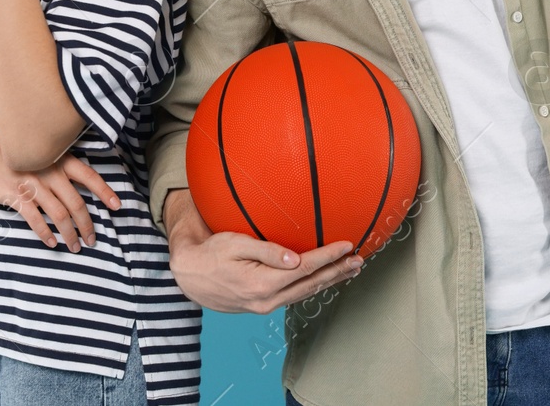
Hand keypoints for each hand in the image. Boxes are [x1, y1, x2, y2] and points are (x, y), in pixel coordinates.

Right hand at [0, 141, 121, 252]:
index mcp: (60, 160)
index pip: (90, 177)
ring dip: (69, 234)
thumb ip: (61, 171)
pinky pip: (35, 219)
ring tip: (74, 246)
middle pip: (76, 203)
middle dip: (87, 225)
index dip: (105, 192)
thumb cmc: (17, 158)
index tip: (117, 206)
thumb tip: (79, 192)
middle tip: (92, 239)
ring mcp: (34, 184)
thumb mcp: (43, 157)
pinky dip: (45, 233)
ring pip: (59, 214)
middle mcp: (51, 172)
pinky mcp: (16, 196)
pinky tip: (51, 242)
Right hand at [162, 190, 361, 314]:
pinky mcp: (263, 305)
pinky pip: (295, 295)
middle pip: (311, 284)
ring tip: (349, 270)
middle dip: (337, 272)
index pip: (305, 268)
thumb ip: (266, 251)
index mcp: (262, 283)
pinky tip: (323, 278)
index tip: (348, 245)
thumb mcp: (234, 244)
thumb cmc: (211, 253)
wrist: (190, 276)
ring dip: (329, 281)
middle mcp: (268, 300)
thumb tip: (295, 259)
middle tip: (359, 260)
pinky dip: (313, 285)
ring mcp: (266, 306)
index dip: (329, 256)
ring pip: (305, 293)